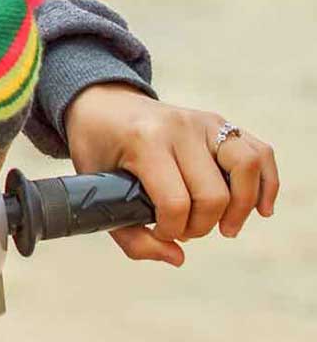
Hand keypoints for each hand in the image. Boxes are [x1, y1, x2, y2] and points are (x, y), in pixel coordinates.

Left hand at [64, 83, 279, 264]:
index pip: (175, 202)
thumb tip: (177, 258)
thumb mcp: (95, 186)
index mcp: (144, 140)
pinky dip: (267, 183)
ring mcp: (203, 122)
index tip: (160, 233)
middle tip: (184, 230)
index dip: (171, 231)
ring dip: (241, 208)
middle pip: (213, 194)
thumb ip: (129, 235)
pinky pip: (259, 153)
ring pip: (246, 168)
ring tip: (226, 228)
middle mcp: (179, 127)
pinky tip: (260, 209)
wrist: (101, 102)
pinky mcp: (219, 123)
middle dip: (201, 226)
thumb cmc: (97, 147)